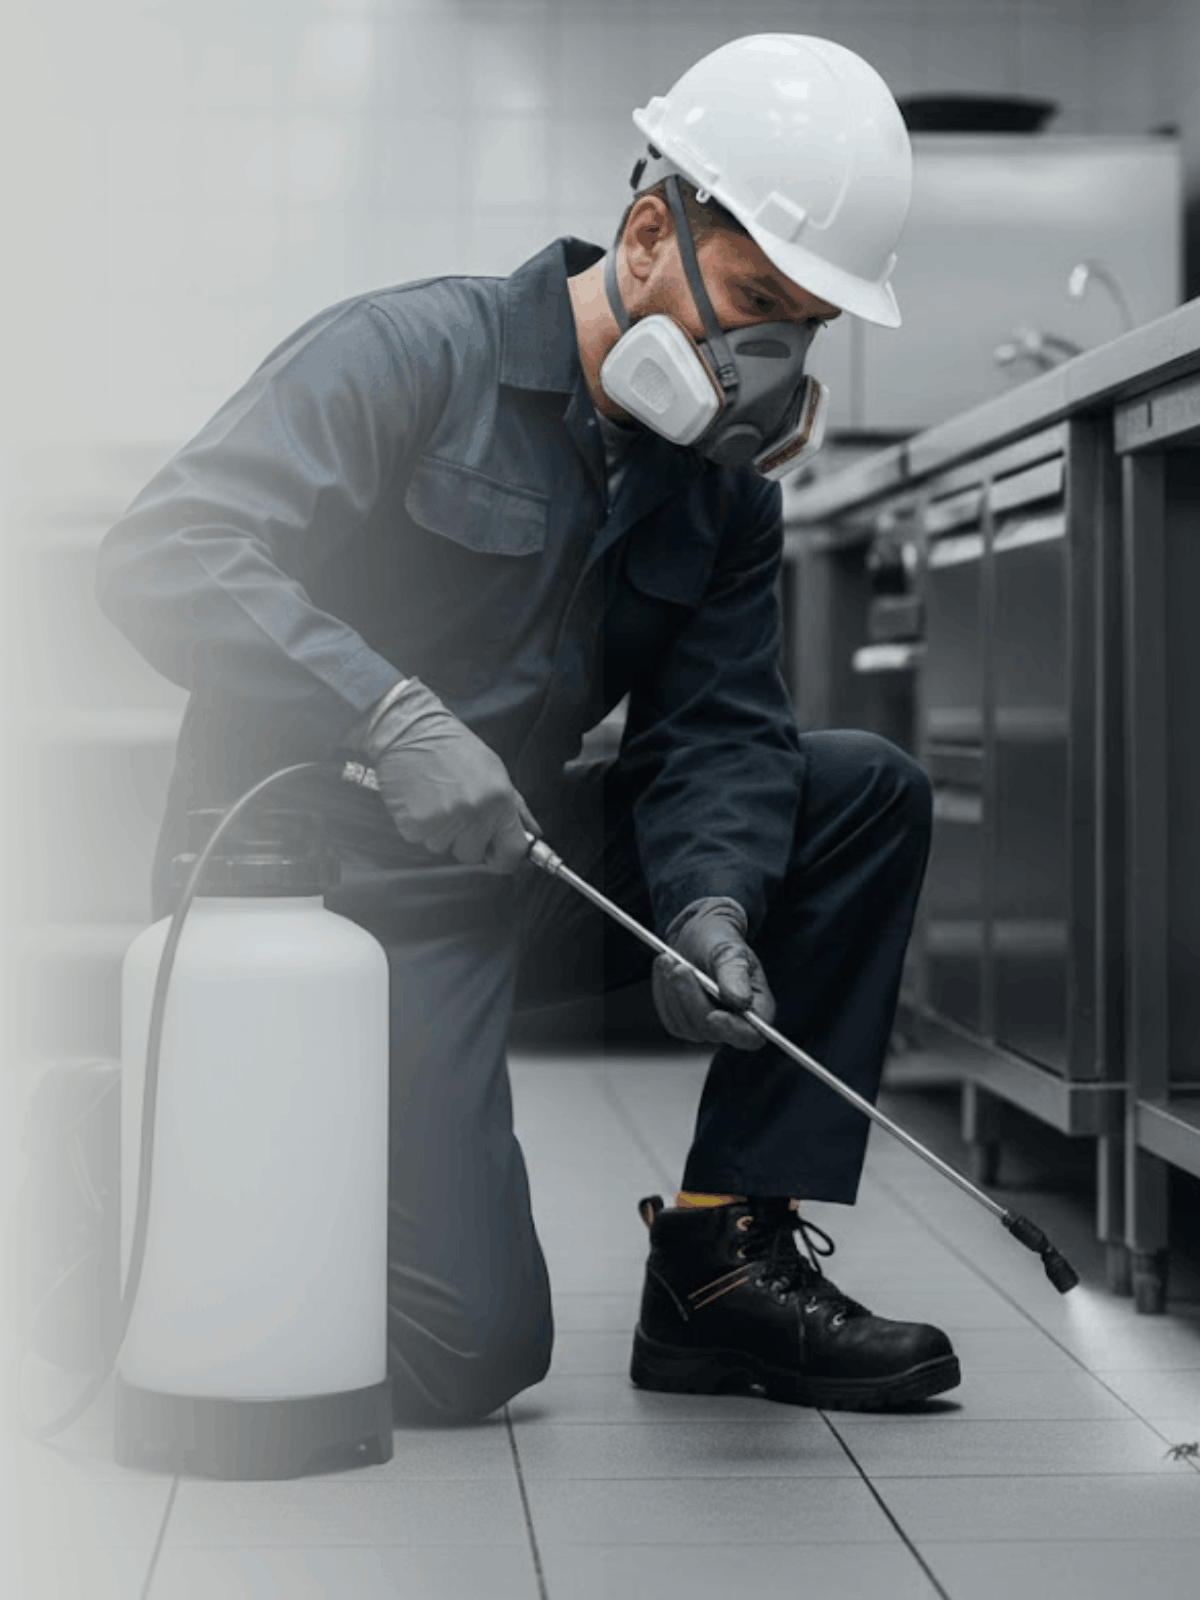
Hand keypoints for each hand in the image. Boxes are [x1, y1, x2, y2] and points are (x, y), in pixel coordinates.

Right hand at [362, 679, 539, 872]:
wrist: (410, 730)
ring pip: (443, 848)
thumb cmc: (453, 747)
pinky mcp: (416, 823)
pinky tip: (419, 799)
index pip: (512, 851)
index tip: (496, 856)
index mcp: (499, 800)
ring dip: (440, 831)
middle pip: (472, 854)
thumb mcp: (495, 770)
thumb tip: (534, 834)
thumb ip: (516, 808)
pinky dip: (418, 825)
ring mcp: (444, 820)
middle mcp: (474, 813)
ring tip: (436, 798)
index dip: (504, 859)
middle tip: (455, 808)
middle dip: (465, 839)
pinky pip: (420, 840)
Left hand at [651, 897, 774, 1050]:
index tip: (713, 1015)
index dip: (732, 1031)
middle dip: (692, 997)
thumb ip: (735, 973)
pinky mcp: (684, 1023)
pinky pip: (670, 1017)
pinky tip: (666, 970)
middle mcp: (734, 1024)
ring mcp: (708, 1027)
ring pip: (687, 1025)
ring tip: (670, 959)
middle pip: (711, 1030)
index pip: (750, 1035)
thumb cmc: (719, 941)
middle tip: (680, 966)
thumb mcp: (729, 949)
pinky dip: (664, 992)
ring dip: (674, 991)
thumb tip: (741, 1001)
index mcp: (758, 1007)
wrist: (697, 936)